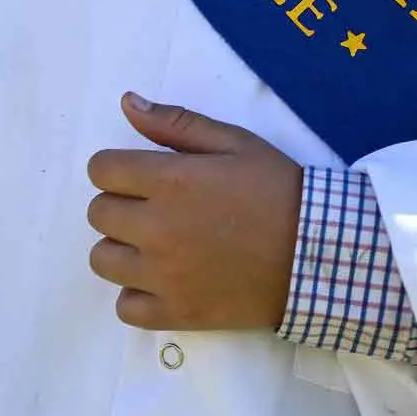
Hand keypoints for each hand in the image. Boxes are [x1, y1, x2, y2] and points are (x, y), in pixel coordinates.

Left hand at [84, 91, 303, 330]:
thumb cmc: (277, 190)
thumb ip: (175, 123)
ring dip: (122, 249)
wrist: (318, 254)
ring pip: (102, 260)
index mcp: (168, 181)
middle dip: (119, 204)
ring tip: (155, 245)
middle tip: (153, 208)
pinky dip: (136, 295)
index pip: (100, 170)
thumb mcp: (234, 142)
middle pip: (98, 214)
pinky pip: (125, 308)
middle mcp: (156, 228)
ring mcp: (164, 276)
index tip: (138, 176)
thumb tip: (126, 103)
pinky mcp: (177, 313)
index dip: (115, 168)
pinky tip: (162, 281)